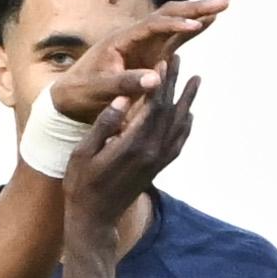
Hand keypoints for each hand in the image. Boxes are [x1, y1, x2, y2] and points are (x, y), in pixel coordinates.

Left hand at [50, 0, 227, 121]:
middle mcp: (133, 36)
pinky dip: (191, 29)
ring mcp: (143, 44)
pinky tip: (209, 22)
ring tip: (224, 4)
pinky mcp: (149, 54)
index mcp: (119, 40)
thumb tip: (155, 79)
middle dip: (195, 8)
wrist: (69, 98)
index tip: (196, 25)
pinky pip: (174, 38)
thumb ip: (124, 83)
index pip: (152, 26)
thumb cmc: (79, 93)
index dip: (174, 24)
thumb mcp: (98, 90)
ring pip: (174, 22)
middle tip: (223, 0)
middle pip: (167, 15)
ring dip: (198, 14)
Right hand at [63, 54, 197, 232]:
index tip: (165, 59)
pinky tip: (189, 115)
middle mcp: (152, 152)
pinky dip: (186, 125)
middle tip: (179, 59)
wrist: (95, 218)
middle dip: (175, 83)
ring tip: (195, 80)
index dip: (162, 81)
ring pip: (180, 125)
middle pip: (170, 110)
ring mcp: (158, 162)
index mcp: (133, 145)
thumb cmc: (81, 184)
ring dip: (188, 101)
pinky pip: (179, 142)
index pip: (154, 106)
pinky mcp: (158, 169)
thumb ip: (104, 125)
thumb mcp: (83, 153)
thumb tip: (121, 99)